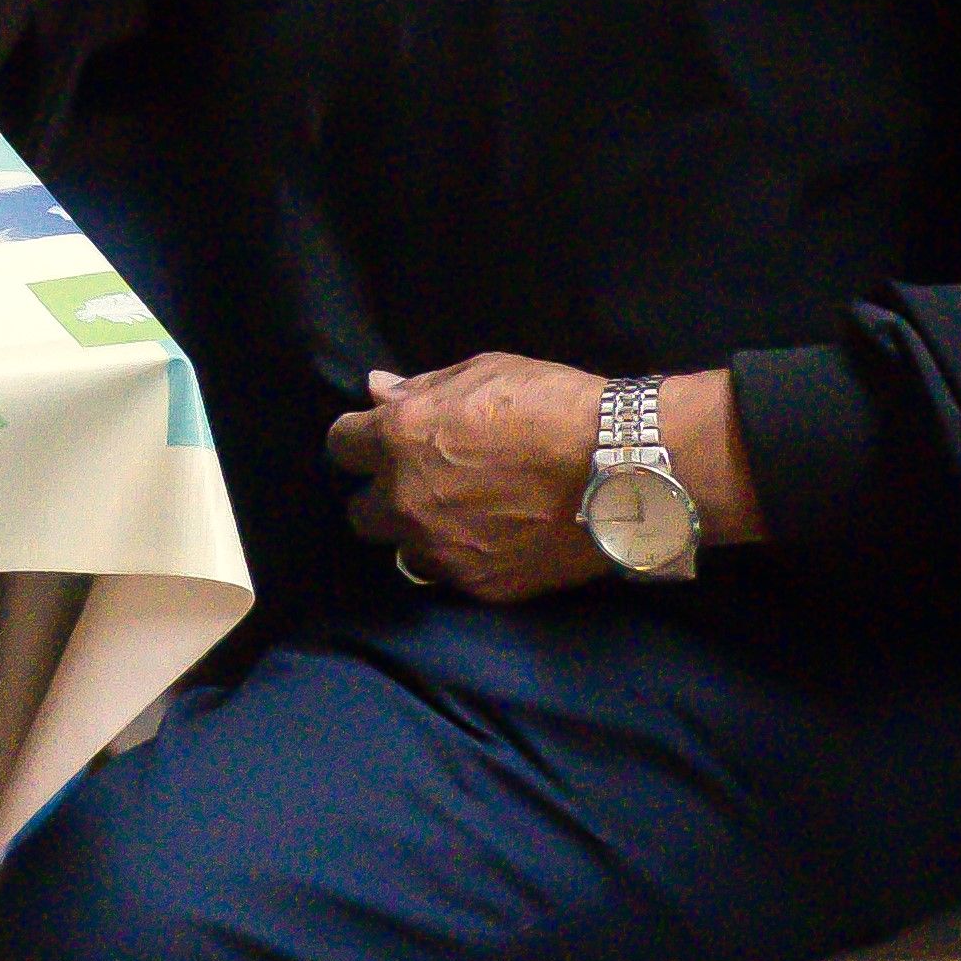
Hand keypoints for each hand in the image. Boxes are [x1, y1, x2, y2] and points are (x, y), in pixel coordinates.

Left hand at [329, 355, 760, 597]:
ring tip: (459, 519)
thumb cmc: (551, 405)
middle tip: (423, 484)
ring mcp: (441, 550)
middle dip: (384, 495)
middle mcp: (406, 501)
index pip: (340, 444)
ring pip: (402, 550)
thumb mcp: (481, 374)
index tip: (381, 438)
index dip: (360, 439)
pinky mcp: (479, 585)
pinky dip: (462, 559)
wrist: (620, 468)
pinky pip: (450, 575)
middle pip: (360, 510)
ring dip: (420, 534)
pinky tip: (493, 541)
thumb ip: (420, 389)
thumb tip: (377, 389)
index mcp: (399, 440)